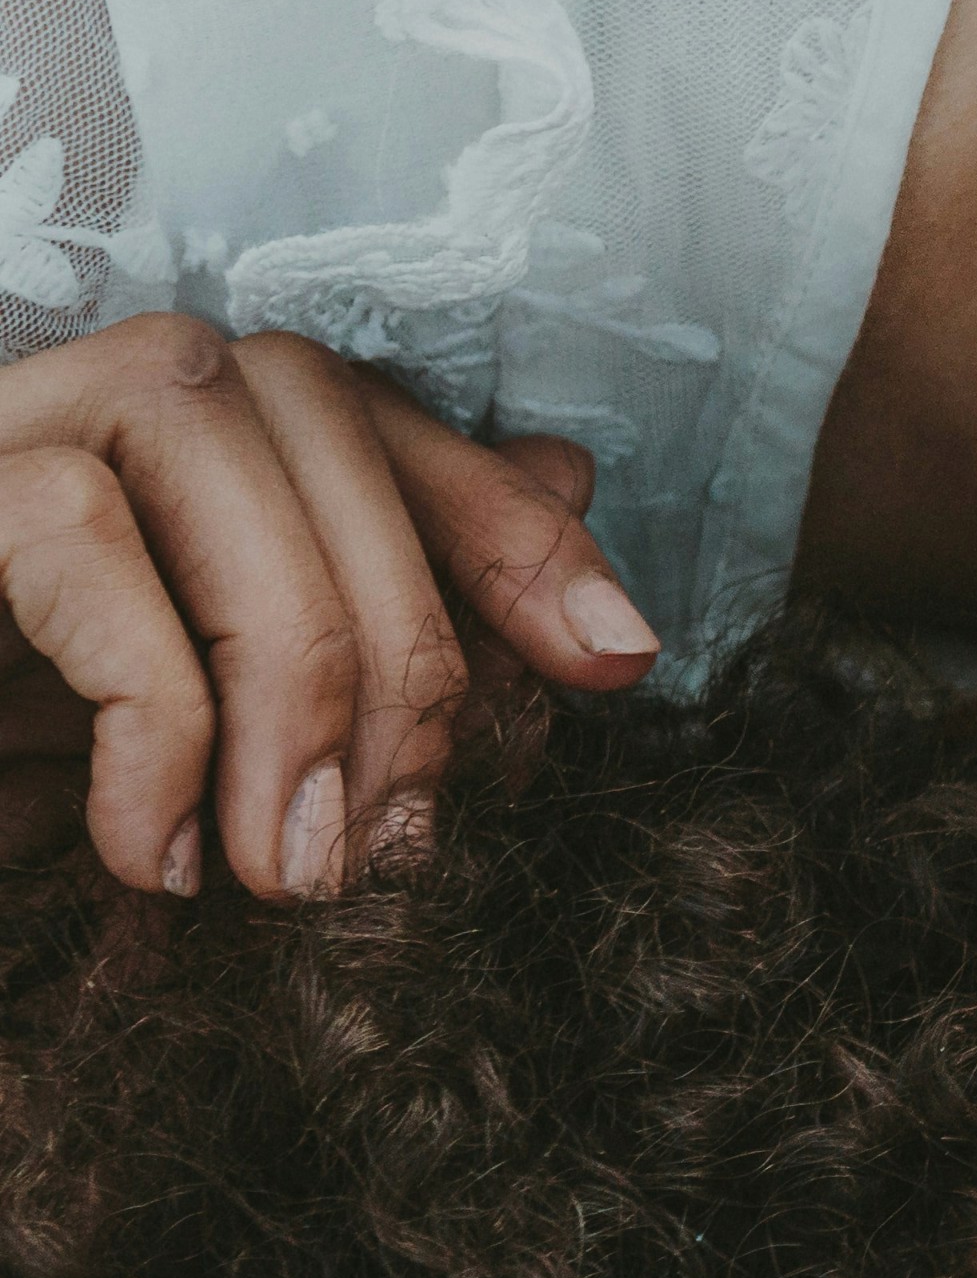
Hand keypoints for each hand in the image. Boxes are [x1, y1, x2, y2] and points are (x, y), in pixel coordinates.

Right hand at [0, 315, 664, 899]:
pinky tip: (155, 857)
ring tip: (286, 877)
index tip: (616, 665)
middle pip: (308, 401)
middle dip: (404, 637)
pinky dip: (153, 715)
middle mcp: (61, 402)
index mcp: (161, 457)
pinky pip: (70, 533)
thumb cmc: (29, 823)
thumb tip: (572, 489)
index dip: (499, 521)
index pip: (365, 407)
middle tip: (396, 855)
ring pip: (200, 422)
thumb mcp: (250, 759)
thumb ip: (389, 624)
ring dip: (293, 672)